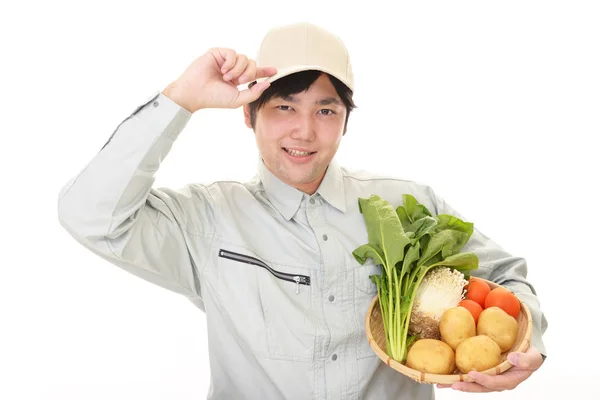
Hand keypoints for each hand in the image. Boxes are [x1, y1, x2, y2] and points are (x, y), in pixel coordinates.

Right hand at [162, 48, 276, 112]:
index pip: (254, 73)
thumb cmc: (214, 98)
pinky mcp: (217, 53)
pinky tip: (223, 70)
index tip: (274, 71)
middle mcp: (232, 69)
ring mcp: (225, 60)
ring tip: (227, 78)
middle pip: (252, 64)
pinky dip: (231, 62)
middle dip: (249, 73)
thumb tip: (267, 84)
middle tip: (239, 81)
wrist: (195, 93)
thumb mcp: (237, 99)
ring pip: (244, 58)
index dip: (264, 71)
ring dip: (238, 70)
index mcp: (237, 79)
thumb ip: (253, 93)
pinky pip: (232, 53)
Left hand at [436, 347, 543, 392]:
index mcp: (510, 381)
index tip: (472, 374)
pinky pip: (470, 376)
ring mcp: (490, 379)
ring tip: (442, 383)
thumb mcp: (533, 358)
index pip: (496, 383)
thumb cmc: (530, 356)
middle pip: (480, 388)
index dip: (484, 380)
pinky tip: (446, 374)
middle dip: (466, 387)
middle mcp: (498, 383)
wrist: (526, 353)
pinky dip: (458, 376)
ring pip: (473, 384)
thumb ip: (525, 360)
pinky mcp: (484, 373)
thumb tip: (513, 358)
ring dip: (458, 384)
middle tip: (452, 385)